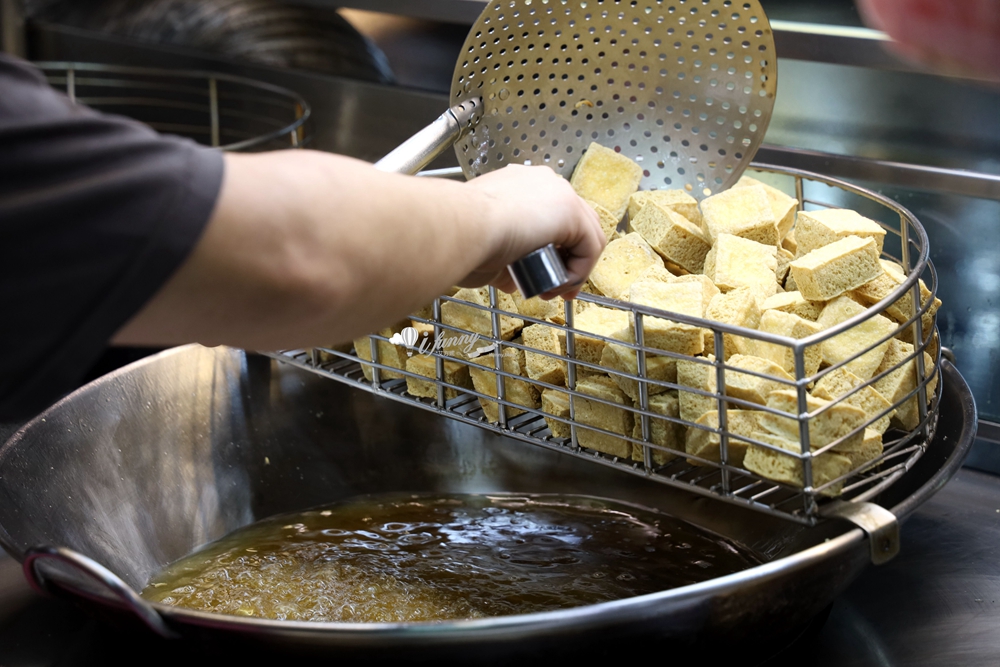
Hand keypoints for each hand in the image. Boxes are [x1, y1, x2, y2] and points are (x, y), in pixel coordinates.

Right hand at [461, 164, 605, 298]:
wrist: (462, 226)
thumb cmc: (461, 234)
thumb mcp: (486, 246)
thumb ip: (505, 258)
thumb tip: (513, 279)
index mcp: (520, 184)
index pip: (550, 215)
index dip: (552, 248)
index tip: (542, 274)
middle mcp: (543, 182)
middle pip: (574, 223)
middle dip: (567, 260)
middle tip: (553, 287)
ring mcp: (560, 194)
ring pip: (585, 235)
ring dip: (573, 269)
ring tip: (554, 292)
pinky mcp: (572, 212)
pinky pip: (589, 247)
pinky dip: (578, 272)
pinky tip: (559, 285)